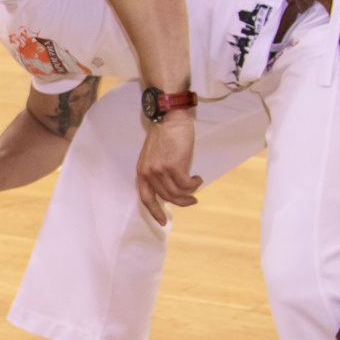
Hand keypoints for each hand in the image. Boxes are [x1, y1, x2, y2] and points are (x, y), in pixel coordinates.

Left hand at [135, 109, 201, 225]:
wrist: (169, 117)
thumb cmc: (165, 134)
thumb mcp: (155, 155)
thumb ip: (159, 171)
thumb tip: (172, 186)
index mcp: (142, 171)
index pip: (146, 197)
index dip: (154, 211)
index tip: (162, 222)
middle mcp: (149, 173)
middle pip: (166, 197)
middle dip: (181, 202)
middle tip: (192, 200)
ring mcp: (161, 170)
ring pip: (177, 193)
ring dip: (189, 194)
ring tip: (196, 187)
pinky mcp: (175, 167)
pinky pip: (187, 185)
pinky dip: (194, 184)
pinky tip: (197, 178)